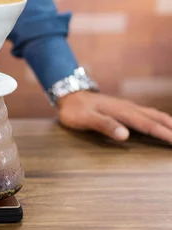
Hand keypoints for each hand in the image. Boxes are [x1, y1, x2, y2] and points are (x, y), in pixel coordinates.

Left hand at [57, 91, 171, 143]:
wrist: (67, 94)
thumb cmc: (74, 110)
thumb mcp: (85, 119)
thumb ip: (104, 125)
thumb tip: (125, 135)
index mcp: (122, 112)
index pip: (148, 125)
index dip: (165, 134)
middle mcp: (128, 108)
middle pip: (156, 118)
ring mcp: (126, 107)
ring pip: (153, 114)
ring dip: (168, 122)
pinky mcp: (123, 108)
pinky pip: (146, 113)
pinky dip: (159, 119)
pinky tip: (161, 122)